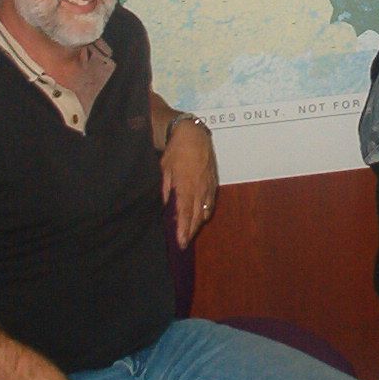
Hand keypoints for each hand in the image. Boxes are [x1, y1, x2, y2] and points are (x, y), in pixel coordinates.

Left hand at [162, 117, 218, 246]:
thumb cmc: (176, 151)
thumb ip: (166, 189)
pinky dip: (205, 212)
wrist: (194, 135)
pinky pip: (210, 202)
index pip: (184, 213)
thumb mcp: (165, 169)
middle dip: (190, 231)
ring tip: (189, 232)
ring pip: (204, 211)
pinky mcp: (213, 182)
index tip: (180, 242)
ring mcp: (208, 186)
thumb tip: (167, 206)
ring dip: (197, 223)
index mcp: (185, 185)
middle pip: (195, 216)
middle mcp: (199, 188)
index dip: (183, 229)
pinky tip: (200, 216)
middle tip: (183, 244)